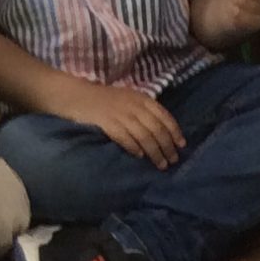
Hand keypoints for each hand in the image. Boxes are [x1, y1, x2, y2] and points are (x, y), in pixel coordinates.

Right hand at [55, 77, 186, 167]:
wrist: (77, 95)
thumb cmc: (105, 101)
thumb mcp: (128, 100)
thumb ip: (144, 112)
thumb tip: (164, 133)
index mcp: (140, 98)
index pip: (164, 116)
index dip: (174, 131)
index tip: (182, 145)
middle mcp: (133, 105)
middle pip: (157, 129)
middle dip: (167, 147)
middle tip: (173, 161)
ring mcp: (120, 113)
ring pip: (145, 136)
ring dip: (155, 153)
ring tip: (161, 165)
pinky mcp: (107, 122)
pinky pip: (125, 138)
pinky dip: (135, 148)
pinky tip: (140, 157)